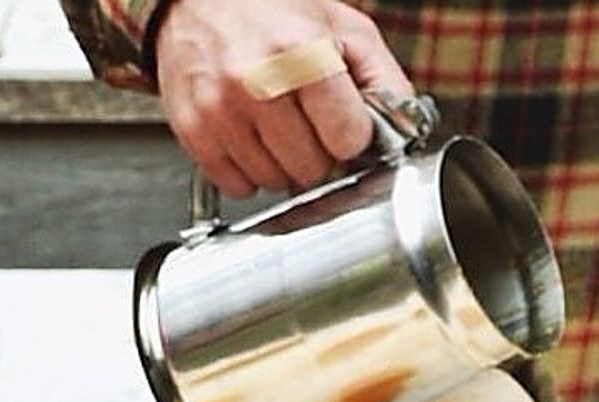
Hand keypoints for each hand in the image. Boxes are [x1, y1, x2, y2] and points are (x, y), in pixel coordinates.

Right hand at [154, 0, 412, 196]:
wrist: (197, 0)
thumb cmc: (273, 10)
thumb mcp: (344, 27)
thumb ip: (384, 78)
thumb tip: (406, 130)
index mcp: (303, 54)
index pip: (348, 140)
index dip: (352, 136)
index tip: (343, 122)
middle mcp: (257, 85)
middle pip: (311, 168)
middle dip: (317, 154)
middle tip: (308, 125)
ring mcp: (220, 111)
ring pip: (273, 182)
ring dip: (282, 165)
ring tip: (277, 127)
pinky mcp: (192, 129)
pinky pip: (235, 185)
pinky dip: (248, 172)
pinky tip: (250, 139)